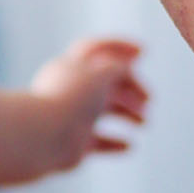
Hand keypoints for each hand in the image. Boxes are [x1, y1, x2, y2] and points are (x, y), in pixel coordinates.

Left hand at [29, 36, 148, 166]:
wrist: (44, 137)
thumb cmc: (72, 100)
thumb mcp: (102, 74)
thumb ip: (118, 67)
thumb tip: (125, 71)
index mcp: (70, 67)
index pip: (96, 49)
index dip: (120, 46)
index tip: (144, 50)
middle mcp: (69, 90)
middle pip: (105, 83)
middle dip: (130, 89)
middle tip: (149, 100)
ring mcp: (71, 117)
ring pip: (103, 111)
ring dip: (127, 114)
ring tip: (145, 123)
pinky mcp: (73, 144)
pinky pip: (98, 142)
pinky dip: (115, 143)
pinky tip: (129, 146)